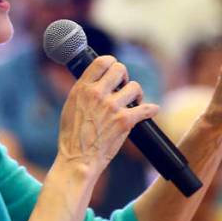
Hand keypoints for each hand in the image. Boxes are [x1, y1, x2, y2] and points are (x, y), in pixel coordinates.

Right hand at [57, 56, 158, 175]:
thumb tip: (97, 81)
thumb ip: (83, 91)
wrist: (78, 159)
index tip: (114, 71)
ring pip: (134, 87)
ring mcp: (112, 107)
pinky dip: (150, 110)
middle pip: (120, 69)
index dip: (111, 63)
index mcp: (82, 89)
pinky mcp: (124, 121)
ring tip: (132, 103)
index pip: (101, 61)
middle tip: (123, 88)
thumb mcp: (70, 106)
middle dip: (124, 78)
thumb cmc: (72, 136)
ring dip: (136, 95)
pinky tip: (151, 111)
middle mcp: (97, 94)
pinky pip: (146, 108)